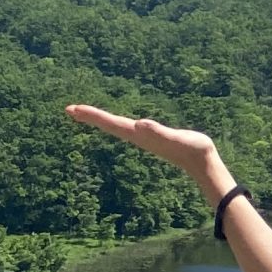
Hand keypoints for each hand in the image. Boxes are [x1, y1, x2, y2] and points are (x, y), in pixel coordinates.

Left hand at [65, 105, 222, 187]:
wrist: (202, 163)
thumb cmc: (192, 149)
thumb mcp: (176, 137)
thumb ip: (158, 131)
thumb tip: (140, 124)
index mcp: (140, 134)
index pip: (111, 123)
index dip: (93, 115)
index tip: (74, 108)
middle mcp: (138, 137)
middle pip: (109, 125)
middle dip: (89, 117)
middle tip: (69, 109)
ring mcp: (143, 138)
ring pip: (115, 127)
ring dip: (100, 120)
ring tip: (84, 114)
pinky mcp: (151, 138)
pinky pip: (127, 128)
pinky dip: (116, 123)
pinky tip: (118, 123)